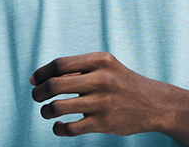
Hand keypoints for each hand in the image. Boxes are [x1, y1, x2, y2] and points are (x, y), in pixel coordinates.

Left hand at [30, 51, 167, 136]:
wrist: (153, 104)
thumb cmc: (121, 82)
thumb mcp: (105, 67)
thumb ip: (79, 69)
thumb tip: (43, 77)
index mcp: (99, 60)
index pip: (60, 64)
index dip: (42, 73)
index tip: (35, 80)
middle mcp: (101, 79)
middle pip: (55, 84)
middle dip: (39, 92)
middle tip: (36, 96)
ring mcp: (102, 102)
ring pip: (58, 108)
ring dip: (46, 111)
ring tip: (46, 111)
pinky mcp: (103, 123)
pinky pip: (70, 128)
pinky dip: (58, 129)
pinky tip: (58, 126)